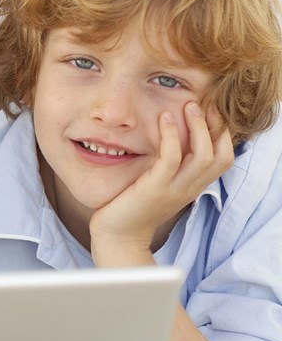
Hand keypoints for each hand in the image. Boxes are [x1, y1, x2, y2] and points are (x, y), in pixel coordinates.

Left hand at [90, 103, 232, 260]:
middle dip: (215, 128)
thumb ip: (169, 168)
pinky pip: (171, 159)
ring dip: (198, 128)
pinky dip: (172, 136)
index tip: (212, 112)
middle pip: (219, 157)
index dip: (223, 135)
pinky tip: (164, 119)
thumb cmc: (133, 207)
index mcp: (192, 187)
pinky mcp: (154, 188)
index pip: (222, 160)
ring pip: (202, 156)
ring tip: (188, 106)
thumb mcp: (159, 185)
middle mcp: (188, 189)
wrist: (117, 236)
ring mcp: (173, 189)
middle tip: (202, 104)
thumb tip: (169, 140)